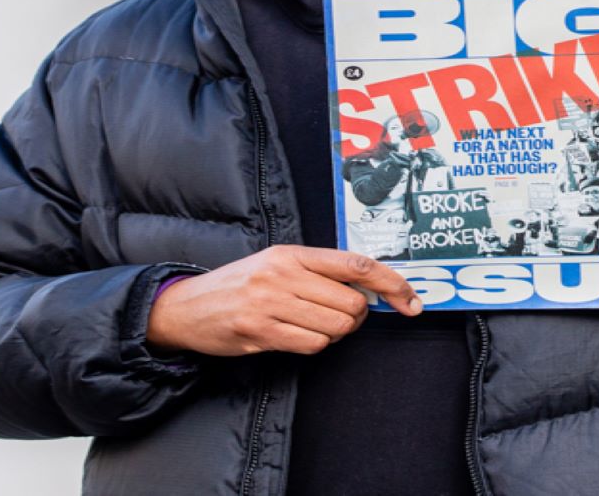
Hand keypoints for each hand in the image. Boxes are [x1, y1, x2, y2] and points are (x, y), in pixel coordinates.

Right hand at [147, 245, 420, 355]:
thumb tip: (368, 289)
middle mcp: (283, 274)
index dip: (392, 284)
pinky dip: (313, 345)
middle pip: (351, 304)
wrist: (187, 307)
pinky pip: (312, 344)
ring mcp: (271, 303)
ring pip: (335, 327)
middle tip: (335, 318)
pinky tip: (293, 336)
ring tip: (309, 326)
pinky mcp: (260, 331)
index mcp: (292, 253)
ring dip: (333, 334)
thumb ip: (318, 272)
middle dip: (354, 318)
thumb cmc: (238, 285)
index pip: (357, 265)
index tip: (411, 300)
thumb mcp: (276, 264)